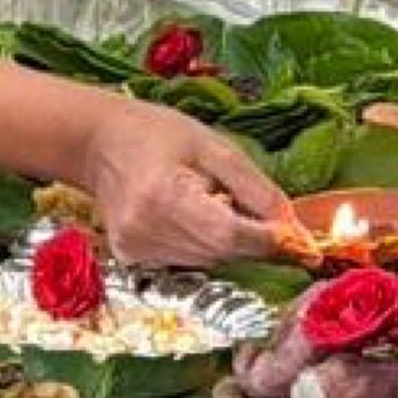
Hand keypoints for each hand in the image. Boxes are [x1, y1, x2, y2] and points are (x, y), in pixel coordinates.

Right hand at [80, 97, 281, 271]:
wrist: (97, 143)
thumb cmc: (156, 134)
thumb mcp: (214, 147)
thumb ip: (257, 190)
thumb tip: (295, 231)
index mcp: (163, 196)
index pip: (229, 235)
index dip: (269, 239)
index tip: (300, 239)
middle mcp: (144, 231)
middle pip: (223, 252)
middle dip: (252, 239)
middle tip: (256, 210)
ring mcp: (135, 250)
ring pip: (211, 262)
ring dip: (227, 241)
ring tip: (212, 203)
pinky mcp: (132, 259)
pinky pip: (190, 262)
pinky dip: (204, 245)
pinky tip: (190, 216)